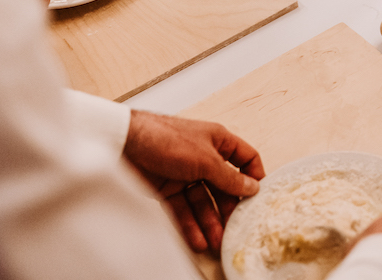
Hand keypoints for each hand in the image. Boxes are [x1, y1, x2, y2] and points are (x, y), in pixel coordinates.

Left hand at [123, 110, 263, 252]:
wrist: (123, 143)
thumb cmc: (166, 139)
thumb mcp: (206, 159)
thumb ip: (229, 177)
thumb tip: (252, 187)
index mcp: (217, 141)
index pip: (244, 158)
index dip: (253, 176)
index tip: (258, 198)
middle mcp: (203, 157)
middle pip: (223, 186)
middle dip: (228, 208)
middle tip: (234, 229)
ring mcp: (184, 173)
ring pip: (203, 201)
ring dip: (209, 222)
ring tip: (214, 242)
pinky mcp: (166, 188)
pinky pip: (183, 209)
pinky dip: (190, 224)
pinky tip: (197, 239)